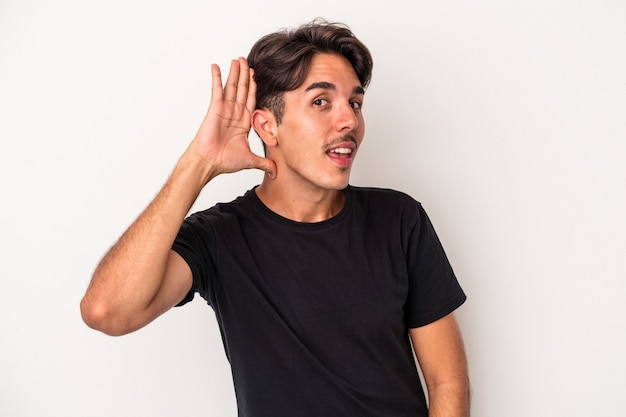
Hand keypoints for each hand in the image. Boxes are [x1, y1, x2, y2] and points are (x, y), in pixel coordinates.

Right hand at [185, 57, 275, 181]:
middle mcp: (234, 113)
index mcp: (243, 122)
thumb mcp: (250, 160)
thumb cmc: (224, 161)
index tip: (257, 76)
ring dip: (235, 73)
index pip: (251, 100)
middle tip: (246, 61)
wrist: (210, 162)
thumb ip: (264, 163)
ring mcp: (225, 109)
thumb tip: (275, 172)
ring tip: (237, 59)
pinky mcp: (215, 108)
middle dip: (245, 75)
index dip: (254, 87)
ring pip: (232, 86)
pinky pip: (217, 90)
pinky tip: (216, 66)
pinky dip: (216, 77)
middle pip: (242, 89)